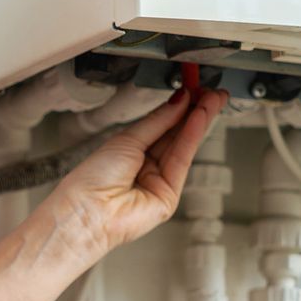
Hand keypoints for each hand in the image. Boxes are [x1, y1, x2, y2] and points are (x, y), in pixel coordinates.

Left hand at [39, 88, 227, 260]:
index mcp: (130, 151)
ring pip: (183, 145)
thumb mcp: (126, 139)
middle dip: (195, 112)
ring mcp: (158, 181)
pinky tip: (199, 117)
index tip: (193, 89)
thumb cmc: (93, 179)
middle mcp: (146, 166)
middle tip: (212, 91)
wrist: (88, 211)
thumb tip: (179, 100)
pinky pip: (183, 159)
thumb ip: (157, 120)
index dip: (179, 107)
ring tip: (212, 99)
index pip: (161, 125)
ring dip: (199, 120)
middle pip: (176, 134)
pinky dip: (192, 136)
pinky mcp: (169, 194)